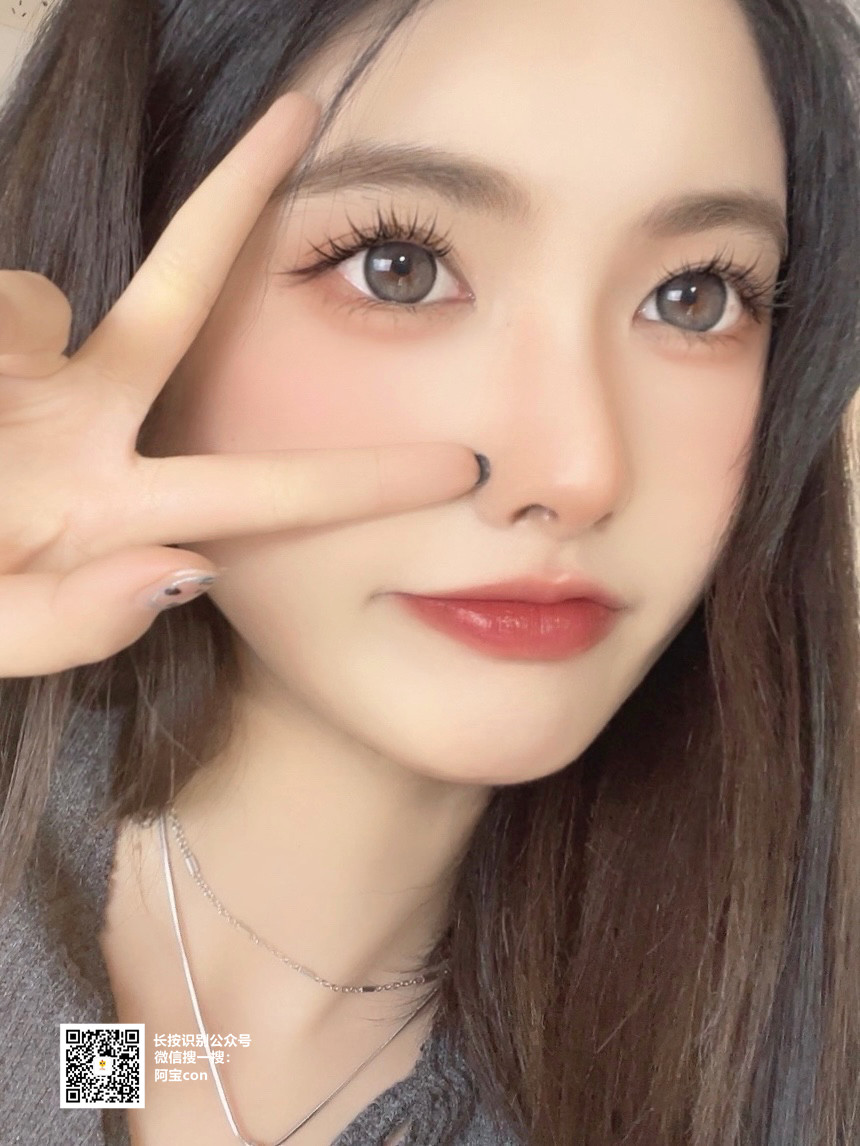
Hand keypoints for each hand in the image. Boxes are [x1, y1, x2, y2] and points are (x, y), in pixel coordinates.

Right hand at [0, 92, 481, 676]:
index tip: (458, 469)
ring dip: (8, 354)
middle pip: (179, 301)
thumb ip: (71, 627)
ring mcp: (18, 368)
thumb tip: (180, 567)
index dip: (354, 478)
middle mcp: (83, 423)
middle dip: (238, 205)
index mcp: (115, 509)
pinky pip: (2, 301)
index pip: (257, 486)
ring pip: (37, 292)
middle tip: (305, 108)